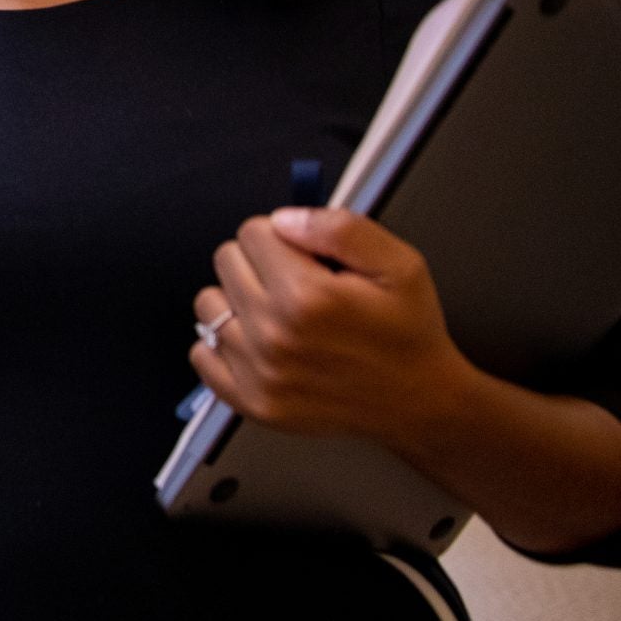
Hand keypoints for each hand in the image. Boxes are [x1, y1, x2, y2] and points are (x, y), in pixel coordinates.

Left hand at [187, 206, 473, 446]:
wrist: (419, 401)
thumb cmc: (407, 334)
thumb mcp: (399, 265)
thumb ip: (340, 228)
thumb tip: (284, 219)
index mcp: (307, 296)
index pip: (252, 232)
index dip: (282, 237)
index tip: (306, 257)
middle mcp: (274, 335)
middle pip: (226, 261)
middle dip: (259, 263)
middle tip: (297, 284)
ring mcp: (258, 372)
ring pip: (209, 304)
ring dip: (238, 301)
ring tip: (279, 314)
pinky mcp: (251, 401)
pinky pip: (201, 354)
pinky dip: (223, 344)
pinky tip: (259, 342)